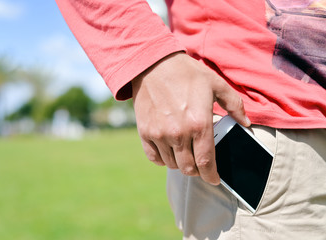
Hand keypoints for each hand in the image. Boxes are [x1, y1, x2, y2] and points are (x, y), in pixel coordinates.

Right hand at [132, 52, 249, 183]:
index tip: (214, 179)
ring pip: (172, 164)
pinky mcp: (145, 132)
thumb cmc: (186, 73)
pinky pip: (154, 158)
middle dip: (197, 171)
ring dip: (181, 164)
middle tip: (201, 165)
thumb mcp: (216, 84)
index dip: (211, 176)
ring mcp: (159, 134)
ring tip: (185, 153)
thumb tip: (246, 123)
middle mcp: (179, 133)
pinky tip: (169, 151)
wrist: (153, 64)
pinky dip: (162, 159)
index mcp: (199, 124)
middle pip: (189, 169)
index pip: (206, 162)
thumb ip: (235, 105)